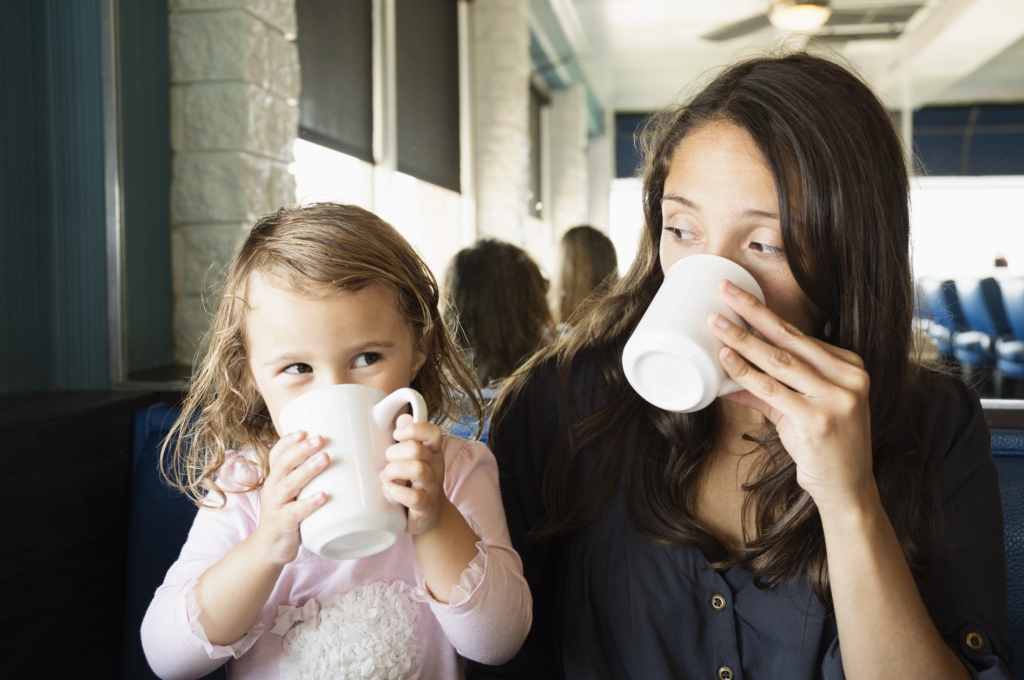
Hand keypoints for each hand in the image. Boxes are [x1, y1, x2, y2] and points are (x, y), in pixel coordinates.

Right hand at [251, 430, 328, 565]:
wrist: (269, 548)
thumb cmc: (287, 514)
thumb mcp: (293, 492)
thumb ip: (307, 476)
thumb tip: (340, 456)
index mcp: (276, 478)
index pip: (277, 454)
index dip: (288, 441)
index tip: (304, 430)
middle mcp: (273, 488)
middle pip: (284, 464)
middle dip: (301, 449)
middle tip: (320, 438)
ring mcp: (277, 506)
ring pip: (289, 484)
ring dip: (307, 470)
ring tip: (325, 458)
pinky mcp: (283, 523)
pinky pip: (295, 512)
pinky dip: (308, 503)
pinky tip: (323, 496)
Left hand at [381, 414, 448, 534]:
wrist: (431, 516)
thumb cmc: (417, 483)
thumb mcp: (414, 459)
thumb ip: (408, 439)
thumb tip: (402, 417)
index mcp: (433, 452)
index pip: (433, 432)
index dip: (414, 430)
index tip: (397, 435)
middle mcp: (436, 467)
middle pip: (418, 450)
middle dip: (395, 453)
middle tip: (387, 462)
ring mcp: (432, 487)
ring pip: (418, 470)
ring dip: (394, 471)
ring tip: (386, 477)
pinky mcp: (426, 506)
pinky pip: (414, 496)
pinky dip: (396, 492)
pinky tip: (389, 490)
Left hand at [707, 280, 874, 510]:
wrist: (847, 489)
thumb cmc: (823, 446)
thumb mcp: (797, 411)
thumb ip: (766, 391)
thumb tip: (725, 376)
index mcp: (849, 366)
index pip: (798, 335)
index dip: (764, 314)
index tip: (738, 295)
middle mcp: (848, 377)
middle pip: (789, 337)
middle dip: (752, 311)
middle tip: (724, 289)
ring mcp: (836, 398)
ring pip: (778, 361)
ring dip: (742, 339)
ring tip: (715, 322)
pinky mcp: (819, 420)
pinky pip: (772, 390)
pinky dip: (745, 373)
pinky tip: (726, 360)